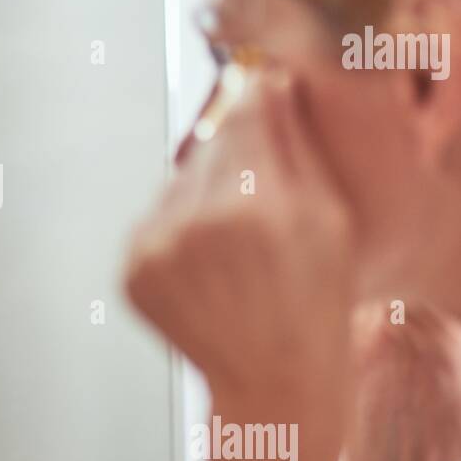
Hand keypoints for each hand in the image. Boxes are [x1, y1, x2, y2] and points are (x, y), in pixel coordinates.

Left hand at [124, 75, 355, 413]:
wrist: (273, 383)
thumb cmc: (317, 301)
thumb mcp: (330, 217)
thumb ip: (295, 143)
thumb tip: (269, 76)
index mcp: (256, 208)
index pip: (245, 112)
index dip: (259, 97)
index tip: (268, 88)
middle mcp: (196, 225)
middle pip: (210, 144)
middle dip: (236, 153)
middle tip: (263, 191)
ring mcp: (155, 251)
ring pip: (179, 181)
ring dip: (205, 193)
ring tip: (240, 241)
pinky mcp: (130, 271)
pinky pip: (155, 220)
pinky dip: (179, 229)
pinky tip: (213, 264)